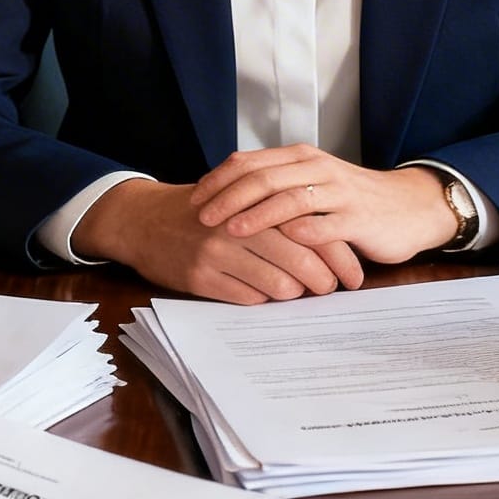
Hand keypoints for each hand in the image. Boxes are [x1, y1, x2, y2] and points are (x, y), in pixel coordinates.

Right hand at [73, 178, 364, 305]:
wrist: (146, 220)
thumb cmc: (204, 209)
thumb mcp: (242, 199)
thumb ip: (280, 213)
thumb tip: (329, 243)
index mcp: (255, 200)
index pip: (311, 229)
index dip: (338, 255)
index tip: (353, 274)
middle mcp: (239, 225)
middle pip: (300, 259)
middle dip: (325, 281)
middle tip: (333, 290)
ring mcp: (218, 253)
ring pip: (277, 285)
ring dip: (296, 294)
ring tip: (301, 292)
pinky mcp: (200, 278)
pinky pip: (247, 299)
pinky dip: (263, 300)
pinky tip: (266, 294)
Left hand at [187, 147, 458, 266]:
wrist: (409, 207)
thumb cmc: (352, 200)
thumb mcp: (312, 183)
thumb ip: (278, 184)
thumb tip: (227, 194)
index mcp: (302, 158)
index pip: (250, 161)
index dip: (219, 179)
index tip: (194, 199)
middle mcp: (318, 169)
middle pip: (264, 177)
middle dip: (228, 198)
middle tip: (202, 217)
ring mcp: (339, 193)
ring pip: (290, 198)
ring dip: (257, 215)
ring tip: (231, 230)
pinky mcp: (358, 219)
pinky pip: (325, 225)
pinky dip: (300, 233)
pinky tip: (281, 244)